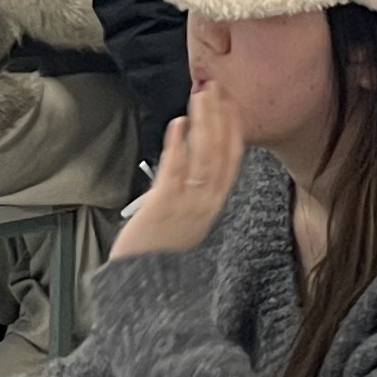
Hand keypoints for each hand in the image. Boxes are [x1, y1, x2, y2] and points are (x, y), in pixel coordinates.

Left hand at [111, 87, 244, 259]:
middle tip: (216, 88)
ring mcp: (187, 205)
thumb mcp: (186, 220)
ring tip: (200, 96)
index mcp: (213, 205)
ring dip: (204, 123)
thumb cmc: (159, 252)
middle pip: (221, 153)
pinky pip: (175, 170)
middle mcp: (206, 203)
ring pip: (203, 157)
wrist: (142, 288)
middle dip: (220, 118)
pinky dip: (178, 144)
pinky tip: (178, 123)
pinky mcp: (163, 206)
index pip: (232, 160)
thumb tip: (188, 156)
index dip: (233, 130)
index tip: (232, 104)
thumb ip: (192, 191)